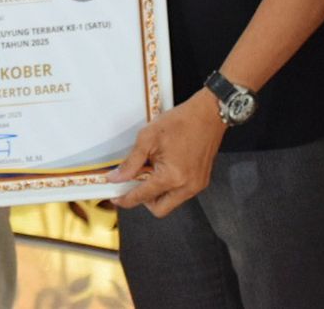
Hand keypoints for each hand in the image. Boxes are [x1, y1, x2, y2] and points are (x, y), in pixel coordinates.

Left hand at [108, 89, 224, 216]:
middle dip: (143, 200)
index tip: (115, 197)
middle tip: (133, 183)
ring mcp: (196, 186)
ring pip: (171, 202)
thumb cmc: (181, 121)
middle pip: (159, 209)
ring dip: (157, 193)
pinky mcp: (201, 181)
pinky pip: (180, 193)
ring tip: (150, 170)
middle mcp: (187, 187)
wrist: (209, 114)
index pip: (143, 197)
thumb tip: (117, 178)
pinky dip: (169, 186)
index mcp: (172, 177)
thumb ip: (131, 162)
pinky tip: (163, 168)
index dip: (125, 199)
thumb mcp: (148, 138)